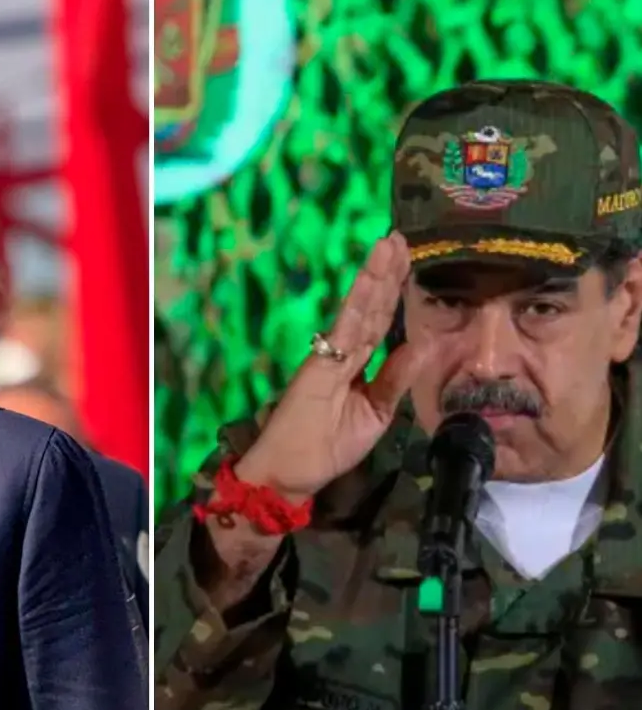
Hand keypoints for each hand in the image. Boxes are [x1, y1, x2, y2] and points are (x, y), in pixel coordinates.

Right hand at [238, 231, 429, 499]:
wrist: (289, 472)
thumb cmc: (325, 447)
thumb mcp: (375, 414)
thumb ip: (395, 380)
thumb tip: (421, 344)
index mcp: (359, 365)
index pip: (382, 322)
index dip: (394, 293)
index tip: (406, 261)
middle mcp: (345, 354)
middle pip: (373, 308)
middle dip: (388, 273)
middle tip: (401, 237)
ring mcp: (331, 357)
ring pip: (361, 311)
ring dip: (376, 277)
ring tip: (390, 245)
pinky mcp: (320, 365)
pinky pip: (346, 329)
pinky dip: (361, 302)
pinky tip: (373, 278)